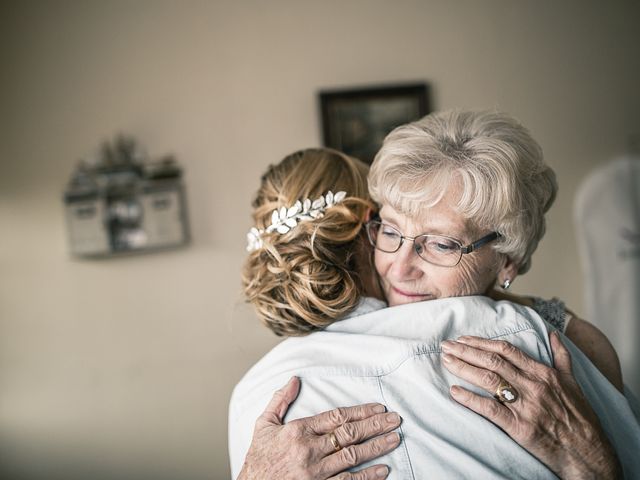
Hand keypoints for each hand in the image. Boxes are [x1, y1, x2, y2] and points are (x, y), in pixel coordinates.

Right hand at [238, 377, 401, 479]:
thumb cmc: (258, 459)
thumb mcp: (263, 425)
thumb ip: (279, 401)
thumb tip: (293, 379)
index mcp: (298, 431)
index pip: (336, 417)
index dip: (360, 411)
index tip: (378, 408)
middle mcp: (309, 450)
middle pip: (349, 434)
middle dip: (375, 426)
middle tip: (395, 420)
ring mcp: (315, 472)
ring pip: (352, 457)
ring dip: (376, 447)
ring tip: (394, 439)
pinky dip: (366, 477)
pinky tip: (382, 470)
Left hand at [440, 331, 620, 478]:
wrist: (588, 451)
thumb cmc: (580, 417)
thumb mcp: (573, 381)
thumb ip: (561, 356)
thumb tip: (552, 334)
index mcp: (543, 373)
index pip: (506, 350)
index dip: (482, 342)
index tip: (463, 339)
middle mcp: (533, 385)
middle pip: (493, 361)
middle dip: (466, 351)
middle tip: (446, 346)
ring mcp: (526, 406)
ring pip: (489, 380)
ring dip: (464, 368)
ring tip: (446, 361)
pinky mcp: (520, 427)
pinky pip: (490, 409)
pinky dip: (471, 399)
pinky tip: (455, 392)